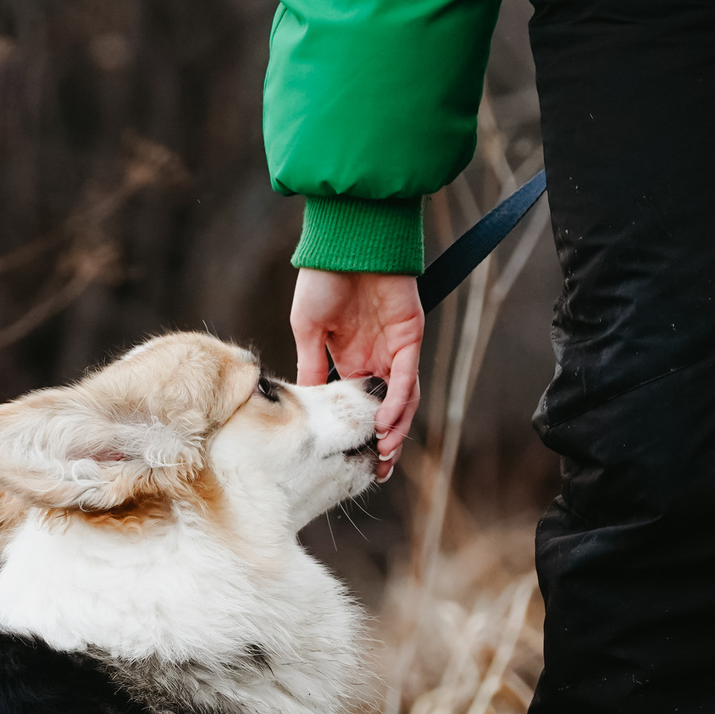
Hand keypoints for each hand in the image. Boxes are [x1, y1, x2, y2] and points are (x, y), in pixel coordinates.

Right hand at [290, 267, 422, 477]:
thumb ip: (310, 365)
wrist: (345, 242)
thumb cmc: (322, 278)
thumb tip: (304, 402)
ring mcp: (394, 348)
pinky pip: (407, 376)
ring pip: (402, 398)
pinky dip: (399, 401)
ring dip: (395, 427)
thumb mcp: (307, 330)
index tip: (353, 462)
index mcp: (349, 358)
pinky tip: (386, 422)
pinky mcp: (409, 337)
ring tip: (385, 454)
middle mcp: (375, 357)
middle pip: (386, 408)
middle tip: (378, 471)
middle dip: (384, 440)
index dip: (358, 432)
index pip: (358, 404)